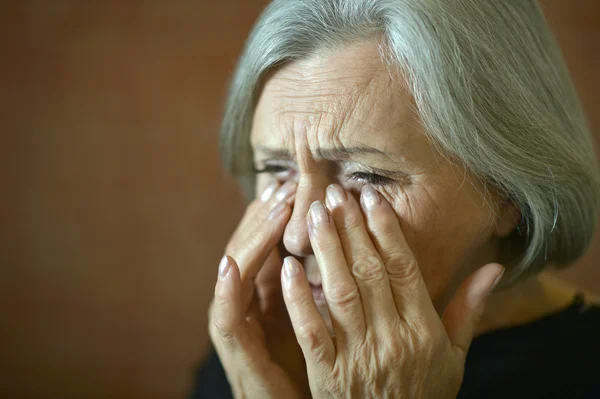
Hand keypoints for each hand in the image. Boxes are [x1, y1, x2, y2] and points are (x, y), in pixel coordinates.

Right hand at [208, 181, 306, 398]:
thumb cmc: (308, 363)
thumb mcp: (313, 315)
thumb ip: (312, 281)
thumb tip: (335, 242)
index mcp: (263, 292)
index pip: (267, 243)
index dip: (280, 213)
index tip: (296, 183)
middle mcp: (244, 302)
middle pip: (250, 248)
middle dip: (266, 216)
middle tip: (284, 183)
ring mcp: (234, 323)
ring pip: (235, 274)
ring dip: (251, 241)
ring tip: (268, 209)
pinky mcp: (233, 350)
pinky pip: (225, 318)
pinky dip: (226, 291)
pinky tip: (230, 266)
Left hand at [280, 184, 503, 397]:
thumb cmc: (424, 393)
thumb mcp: (456, 356)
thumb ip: (469, 310)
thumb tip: (495, 268)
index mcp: (424, 330)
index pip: (404, 268)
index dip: (386, 230)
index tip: (371, 197)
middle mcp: (392, 338)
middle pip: (370, 272)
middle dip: (351, 228)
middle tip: (335, 193)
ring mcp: (358, 356)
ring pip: (340, 293)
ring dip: (326, 250)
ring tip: (314, 213)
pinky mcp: (327, 374)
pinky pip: (311, 330)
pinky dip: (299, 298)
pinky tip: (288, 266)